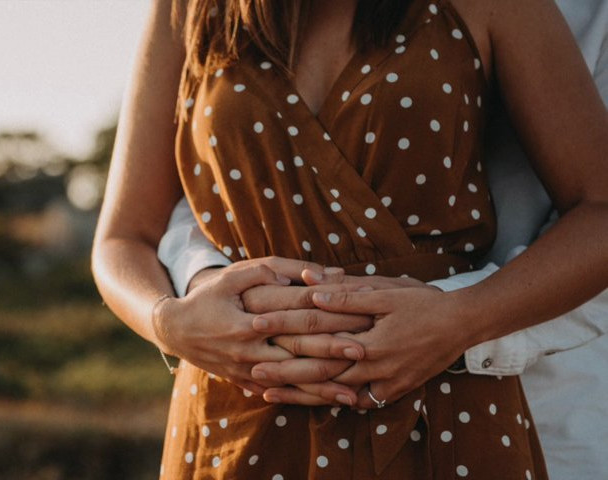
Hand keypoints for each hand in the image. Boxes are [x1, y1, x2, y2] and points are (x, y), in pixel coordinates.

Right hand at [155, 258, 365, 394]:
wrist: (174, 331)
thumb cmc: (207, 298)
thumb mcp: (231, 276)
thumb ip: (267, 271)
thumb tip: (307, 272)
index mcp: (247, 322)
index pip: (296, 314)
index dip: (328, 312)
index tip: (356, 310)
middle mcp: (249, 350)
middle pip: (299, 351)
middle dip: (334, 352)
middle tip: (366, 351)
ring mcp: (247, 370)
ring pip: (292, 380)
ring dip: (324, 385)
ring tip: (356, 389)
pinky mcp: (246, 382)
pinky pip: (281, 393)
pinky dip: (306, 398)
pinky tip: (328, 401)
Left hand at [252, 272, 440, 405]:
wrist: (464, 325)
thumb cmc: (424, 303)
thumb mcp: (386, 292)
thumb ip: (347, 292)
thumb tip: (309, 283)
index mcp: (369, 341)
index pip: (317, 337)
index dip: (284, 331)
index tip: (256, 327)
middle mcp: (374, 368)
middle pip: (320, 373)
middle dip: (283, 373)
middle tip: (251, 372)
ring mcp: (385, 384)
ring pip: (335, 392)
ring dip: (301, 393)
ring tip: (269, 392)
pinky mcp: (393, 391)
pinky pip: (357, 401)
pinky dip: (332, 401)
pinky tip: (310, 402)